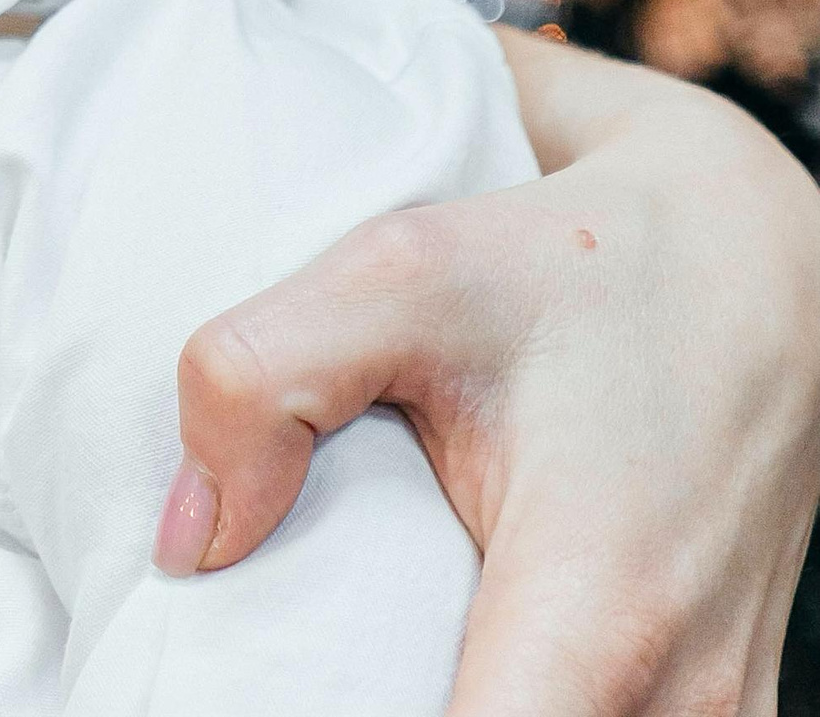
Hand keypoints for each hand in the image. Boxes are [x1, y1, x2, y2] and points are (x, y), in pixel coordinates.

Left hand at [153, 33, 819, 713]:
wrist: (747, 261)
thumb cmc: (573, 267)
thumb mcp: (401, 270)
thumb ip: (262, 383)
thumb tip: (187, 542)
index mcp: (603, 605)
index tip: (286, 680)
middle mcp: (681, 699)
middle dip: (375, 706)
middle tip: (291, 656)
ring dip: (441, 707)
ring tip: (360, 657)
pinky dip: (508, 705)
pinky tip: (441, 662)